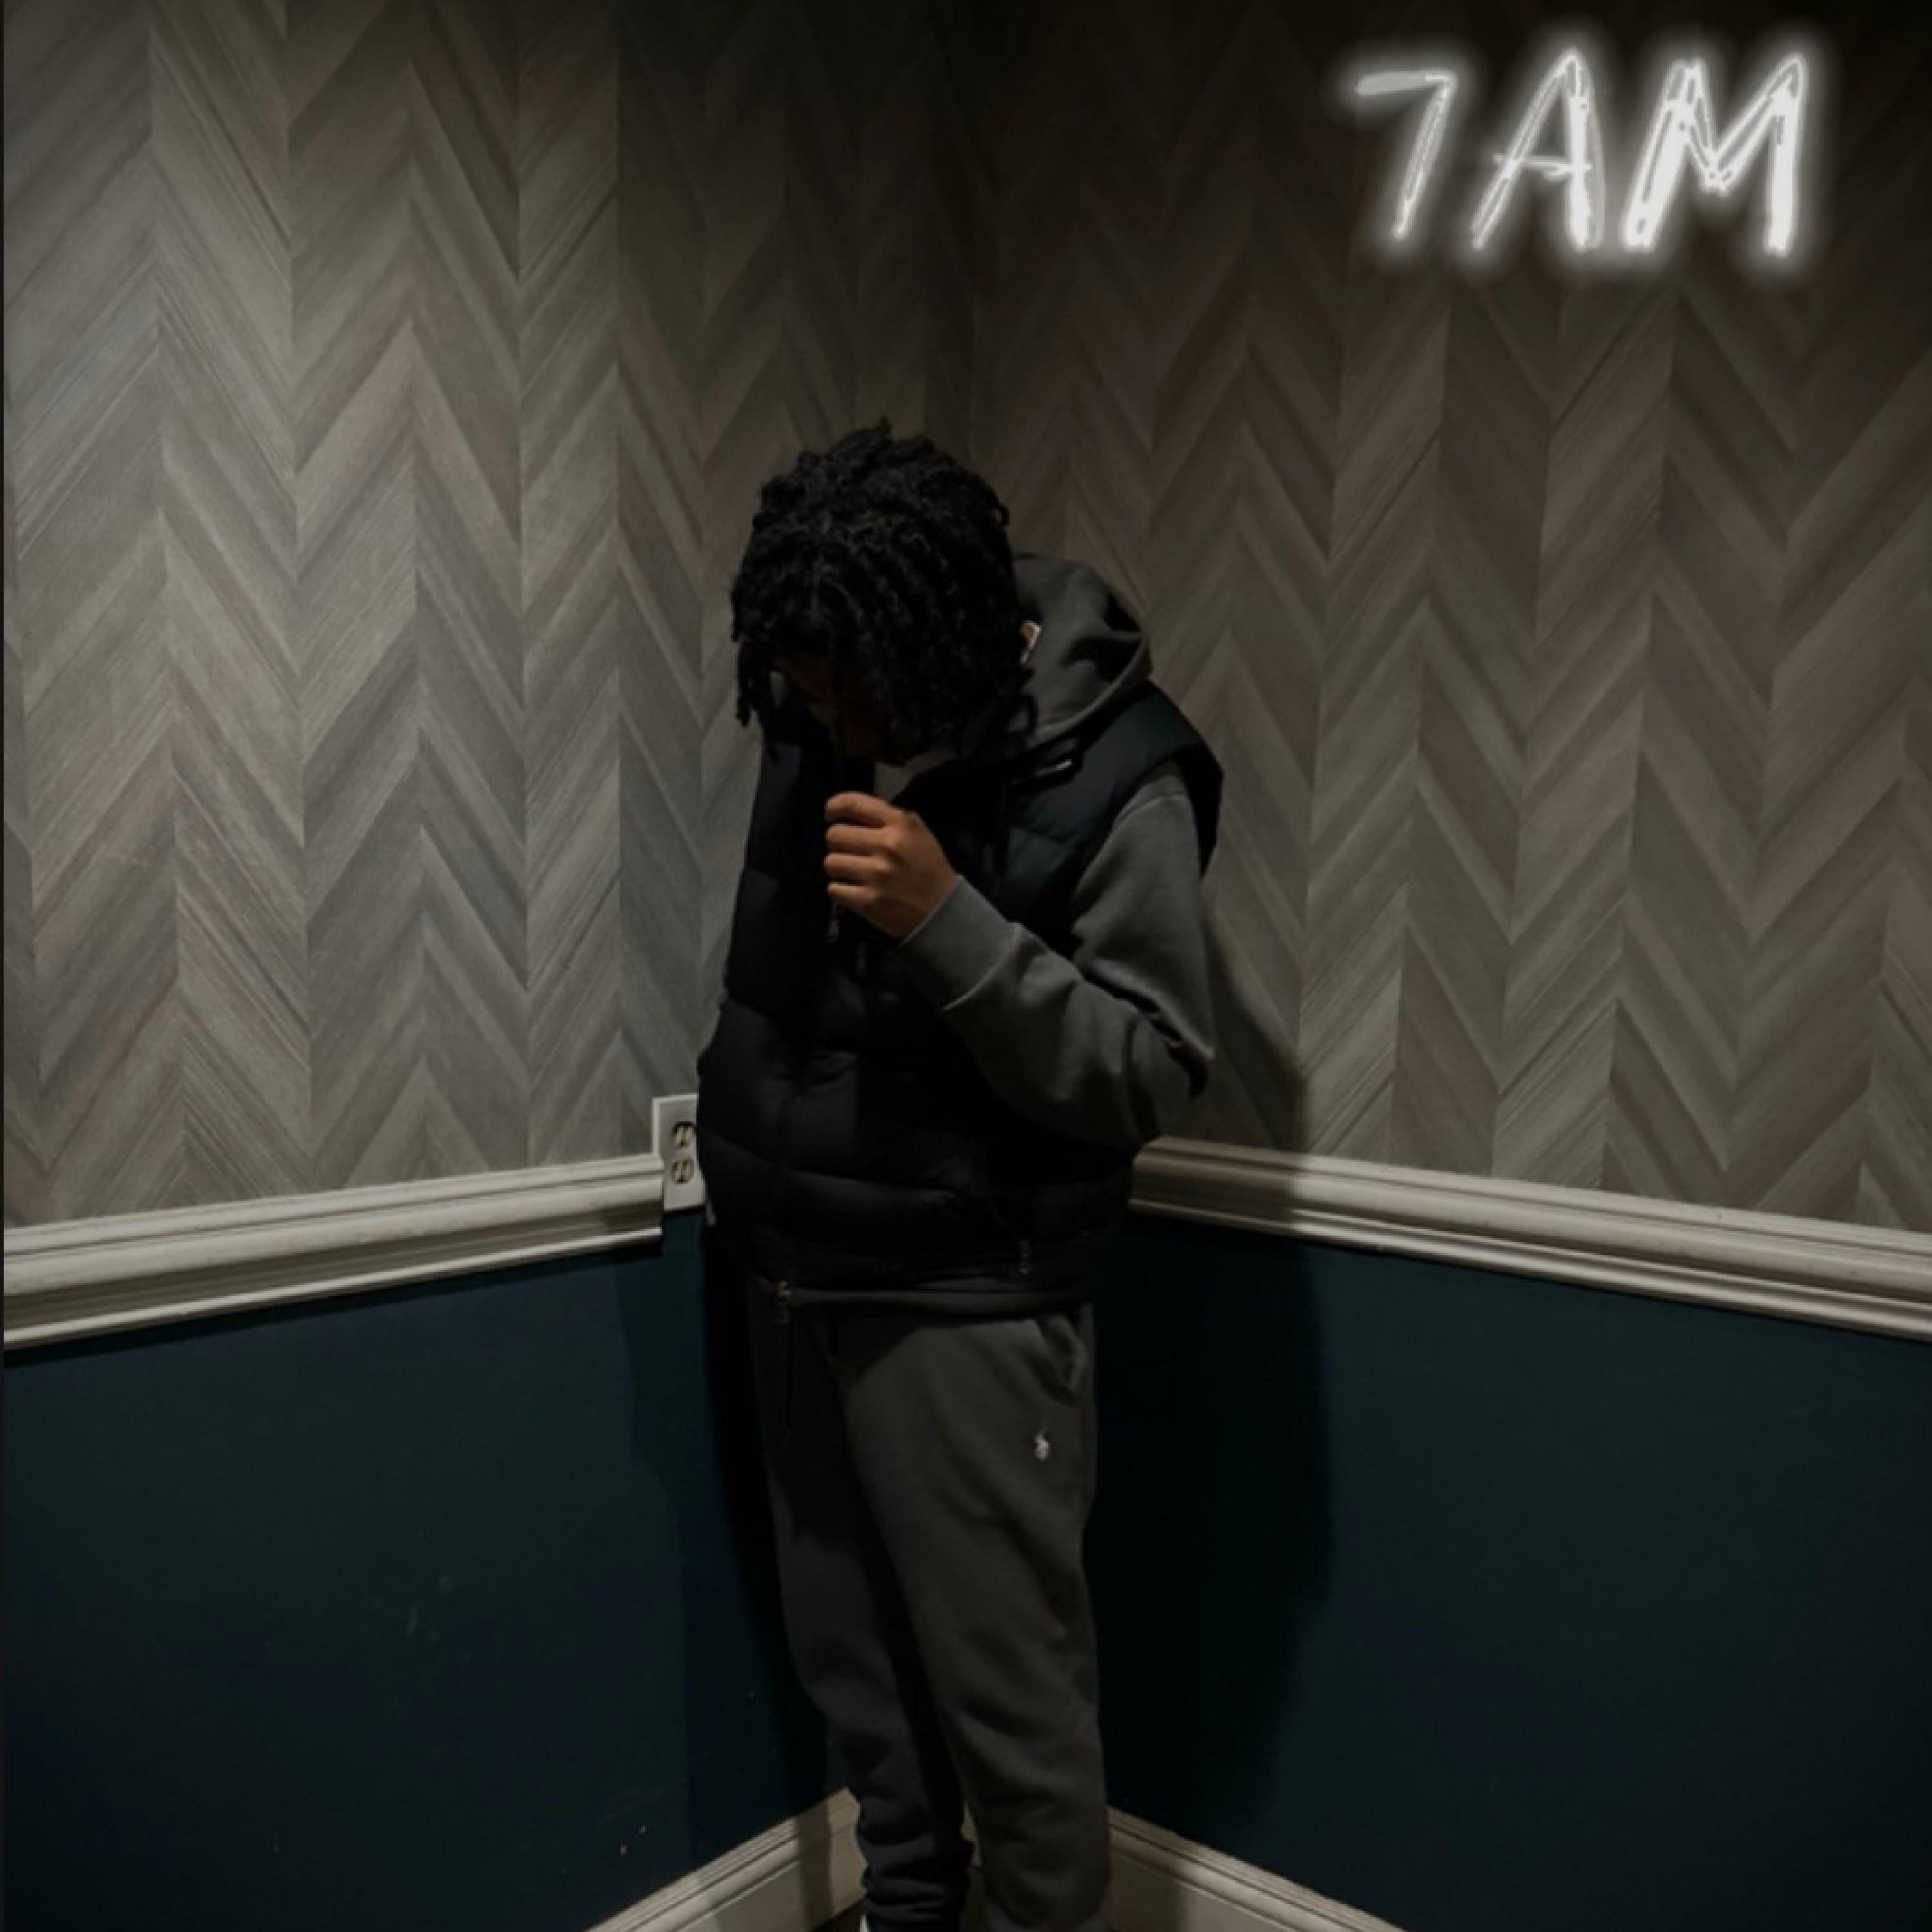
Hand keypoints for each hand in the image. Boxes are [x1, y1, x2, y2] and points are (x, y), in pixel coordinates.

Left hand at [824, 792, 957, 939]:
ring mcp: (876, 875)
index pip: (853, 804)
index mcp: (900, 824)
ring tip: (854, 872)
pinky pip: (834, 889)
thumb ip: (888, 818)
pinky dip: (841, 890)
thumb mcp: (918, 832)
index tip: (831, 814)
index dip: (835, 807)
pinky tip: (856, 890)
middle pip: (835, 835)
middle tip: (849, 850)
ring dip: (839, 868)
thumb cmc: (929, 870)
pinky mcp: (868, 901)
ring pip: (831, 862)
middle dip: (838, 843)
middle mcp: (887, 846)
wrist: (943, 910)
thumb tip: (853, 812)